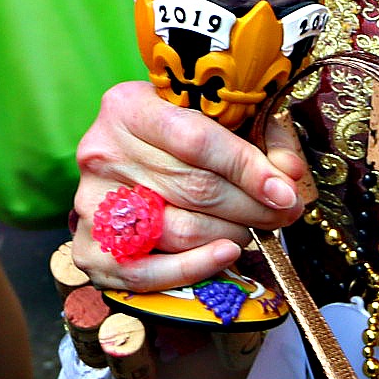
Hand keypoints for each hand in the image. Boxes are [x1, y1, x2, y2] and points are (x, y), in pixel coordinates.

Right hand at [68, 82, 309, 293]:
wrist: (120, 156)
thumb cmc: (175, 132)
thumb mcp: (212, 114)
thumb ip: (257, 135)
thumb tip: (289, 176)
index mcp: (129, 107)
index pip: (197, 141)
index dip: (248, 168)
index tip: (285, 190)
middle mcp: (103, 152)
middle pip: (193, 189)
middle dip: (252, 207)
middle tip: (285, 213)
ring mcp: (91, 202)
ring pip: (178, 231)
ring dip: (230, 235)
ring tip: (254, 228)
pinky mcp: (89, 247)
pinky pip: (146, 271)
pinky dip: (193, 269)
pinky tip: (226, 255)